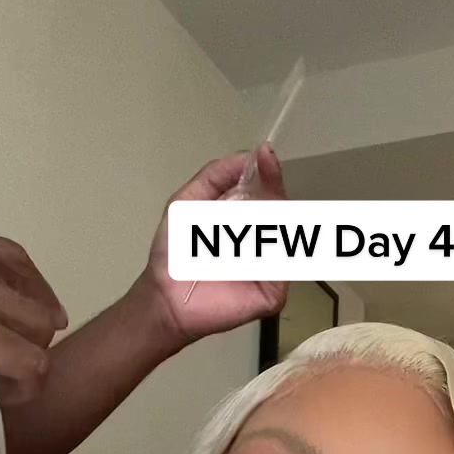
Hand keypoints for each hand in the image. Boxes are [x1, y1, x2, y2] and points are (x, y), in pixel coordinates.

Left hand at [0, 219, 67, 399]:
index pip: (33, 363)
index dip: (32, 384)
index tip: (18, 392)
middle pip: (40, 326)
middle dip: (32, 347)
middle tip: (11, 359)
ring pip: (34, 290)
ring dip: (36, 314)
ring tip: (34, 329)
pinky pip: (16, 256)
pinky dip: (31, 279)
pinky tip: (36, 293)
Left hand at [142, 146, 287, 348]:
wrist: (166, 297)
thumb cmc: (175, 254)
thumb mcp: (187, 202)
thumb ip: (214, 176)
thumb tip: (247, 156)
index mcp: (247, 219)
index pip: (270, 192)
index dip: (270, 174)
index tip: (266, 157)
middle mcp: (263, 241)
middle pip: (283, 213)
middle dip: (272, 199)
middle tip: (254, 198)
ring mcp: (271, 269)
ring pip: (287, 240)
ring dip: (266, 229)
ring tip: (234, 236)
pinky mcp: (273, 294)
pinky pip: (283, 271)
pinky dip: (269, 259)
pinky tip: (249, 255)